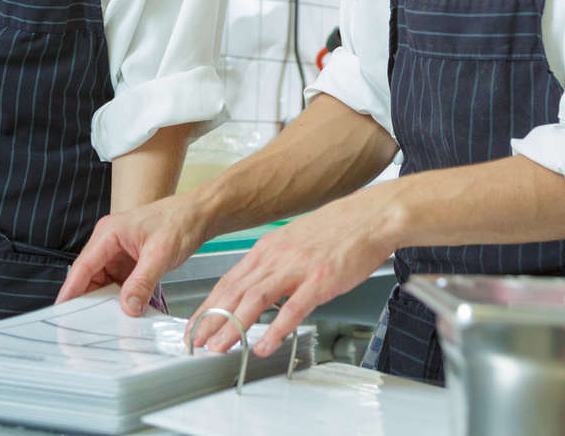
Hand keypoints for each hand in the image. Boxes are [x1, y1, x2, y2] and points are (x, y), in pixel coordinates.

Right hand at [57, 193, 207, 315]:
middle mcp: (109, 241)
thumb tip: (128, 307)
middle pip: (90, 276)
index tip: (61, 309)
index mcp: (109, 233)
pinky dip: (120, 297)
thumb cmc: (180, 221)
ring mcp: (119, 251)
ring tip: (107, 320)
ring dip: (106, 300)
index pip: (83, 266)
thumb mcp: (160, 254)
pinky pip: (118, 282)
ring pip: (103, 282)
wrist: (199, 213)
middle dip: (88, 300)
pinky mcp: (130, 260)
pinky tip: (125, 310)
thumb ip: (142, 282)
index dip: (70, 290)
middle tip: (86, 325)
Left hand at [189, 185, 401, 357]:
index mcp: (268, 248)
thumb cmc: (337, 230)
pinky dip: (275, 330)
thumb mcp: (295, 241)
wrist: (369, 217)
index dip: (208, 305)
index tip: (195, 324)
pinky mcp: (319, 280)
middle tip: (195, 342)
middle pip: (234, 291)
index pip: (228, 281)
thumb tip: (258, 285)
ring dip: (233, 327)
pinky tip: (264, 346)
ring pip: (254, 300)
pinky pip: (292, 309)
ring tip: (219, 347)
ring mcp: (297, 268)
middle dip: (210, 320)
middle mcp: (276, 257)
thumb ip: (275, 262)